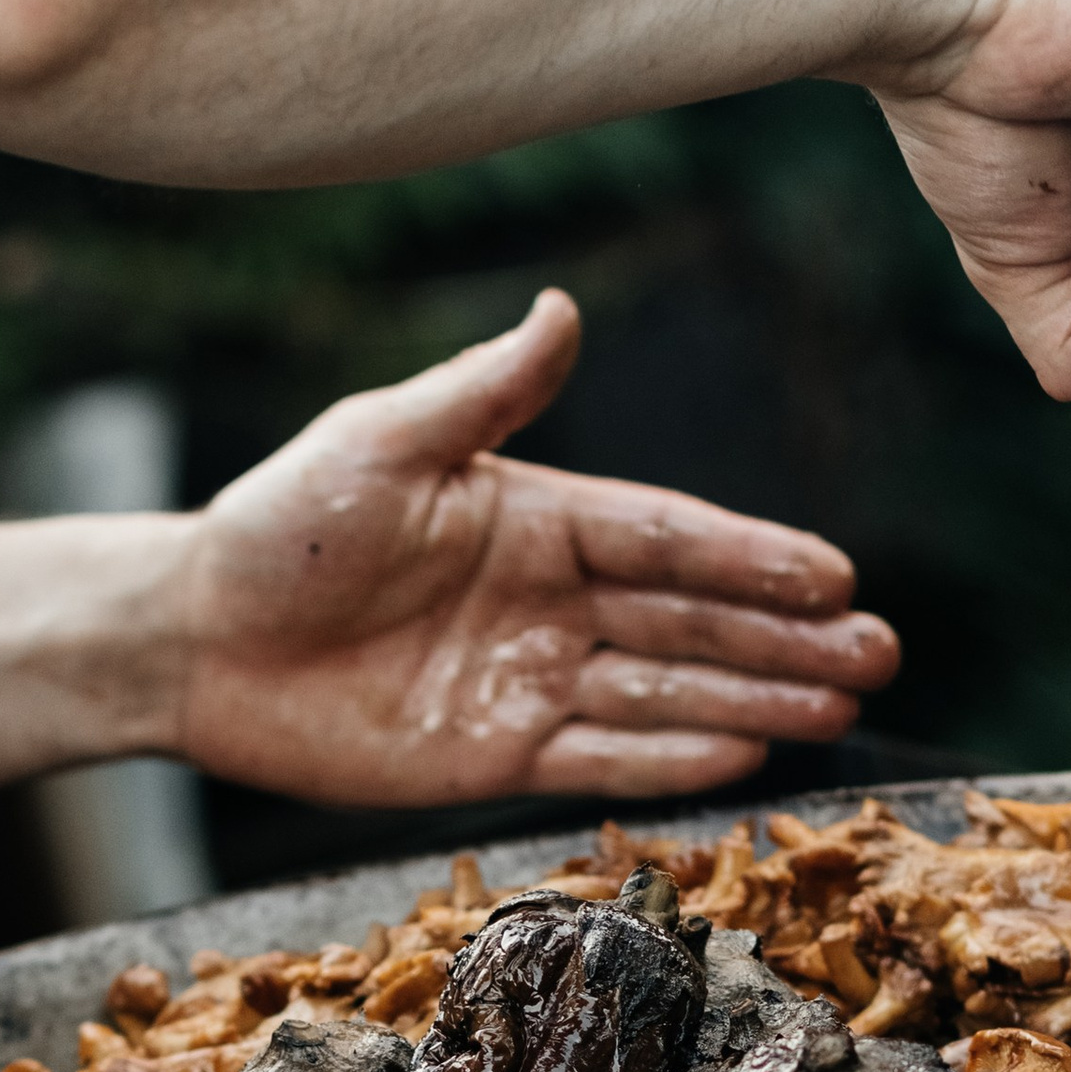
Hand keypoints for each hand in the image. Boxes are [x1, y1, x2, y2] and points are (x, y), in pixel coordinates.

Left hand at [171, 291, 896, 802]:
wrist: (192, 640)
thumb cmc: (278, 529)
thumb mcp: (379, 443)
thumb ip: (481, 391)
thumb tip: (564, 310)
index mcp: (537, 517)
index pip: (668, 539)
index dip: (752, 558)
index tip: (833, 572)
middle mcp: (551, 602)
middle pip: (690, 622)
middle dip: (785, 637)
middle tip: (877, 650)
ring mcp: (529, 683)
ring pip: (664, 694)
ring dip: (754, 698)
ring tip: (840, 704)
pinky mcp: (494, 756)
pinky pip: (600, 760)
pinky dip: (669, 761)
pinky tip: (744, 754)